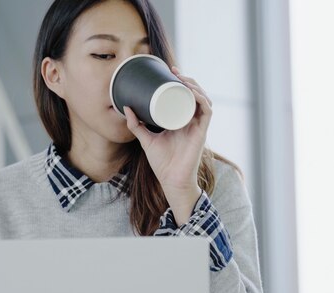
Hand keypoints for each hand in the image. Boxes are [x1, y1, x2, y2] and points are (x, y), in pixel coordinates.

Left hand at [124, 67, 212, 224]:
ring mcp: (198, 126)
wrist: (171, 180)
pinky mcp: (202, 132)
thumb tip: (125, 107)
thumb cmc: (162, 163)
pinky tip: (192, 92)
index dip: (182, 81)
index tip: (170, 70)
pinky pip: (207, 111)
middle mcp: (192, 121)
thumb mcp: (146, 139)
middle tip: (175, 72)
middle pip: (196, 94)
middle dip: (188, 80)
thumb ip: (136, 125)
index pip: (186, 96)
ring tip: (182, 79)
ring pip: (203, 99)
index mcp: (182, 121)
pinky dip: (201, 99)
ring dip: (195, 86)